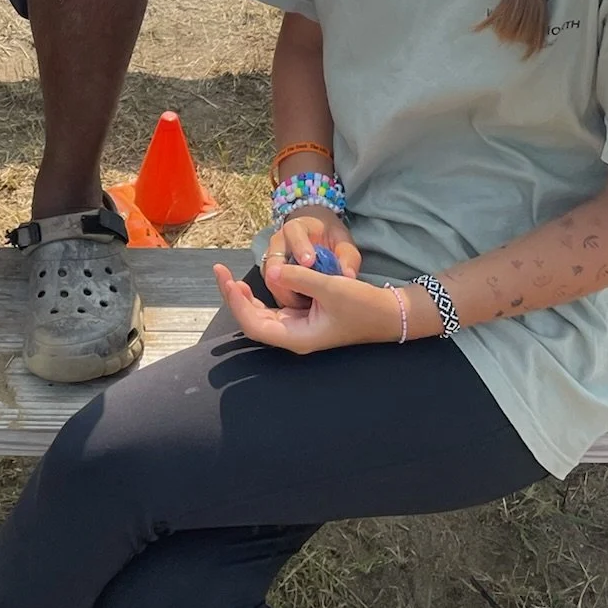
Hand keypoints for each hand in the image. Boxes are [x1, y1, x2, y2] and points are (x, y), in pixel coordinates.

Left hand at [214, 234, 406, 356]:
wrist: (389, 314)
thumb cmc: (363, 305)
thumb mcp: (332, 287)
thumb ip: (301, 279)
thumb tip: (272, 272)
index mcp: (297, 336)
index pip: (254, 324)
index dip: (236, 303)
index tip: (228, 280)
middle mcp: (293, 335)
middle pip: (252, 320)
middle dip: (234, 297)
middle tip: (219, 271)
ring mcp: (297, 327)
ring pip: (261, 314)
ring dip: (243, 297)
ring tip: (228, 276)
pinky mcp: (304, 317)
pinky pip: (274, 309)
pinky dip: (260, 296)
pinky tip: (252, 282)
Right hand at [262, 208, 361, 306]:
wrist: (318, 238)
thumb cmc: (331, 240)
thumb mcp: (343, 244)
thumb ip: (348, 258)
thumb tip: (349, 276)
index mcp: (296, 228)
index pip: (293, 234)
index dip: (300, 248)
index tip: (309, 262)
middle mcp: (278, 242)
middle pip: (273, 261)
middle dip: (286, 280)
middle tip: (304, 296)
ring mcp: (271, 259)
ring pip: (270, 278)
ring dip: (285, 293)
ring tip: (306, 305)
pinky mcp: (271, 274)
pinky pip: (274, 288)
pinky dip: (285, 299)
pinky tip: (301, 307)